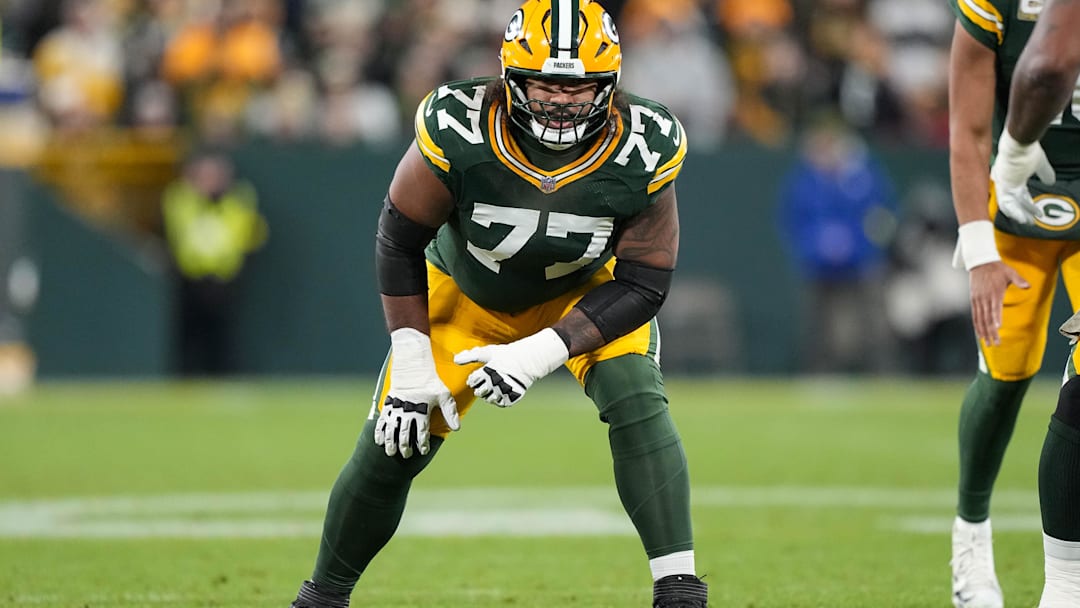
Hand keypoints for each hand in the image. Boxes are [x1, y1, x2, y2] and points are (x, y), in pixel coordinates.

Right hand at [374, 328, 459, 457]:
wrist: (413, 367)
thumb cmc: (431, 383)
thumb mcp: (444, 396)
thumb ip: (450, 412)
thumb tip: (457, 428)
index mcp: (421, 411)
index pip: (422, 432)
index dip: (422, 443)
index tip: (423, 451)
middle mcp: (407, 411)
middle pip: (405, 433)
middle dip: (405, 446)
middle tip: (406, 455)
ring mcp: (396, 408)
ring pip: (392, 429)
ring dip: (390, 442)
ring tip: (390, 452)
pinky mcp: (388, 404)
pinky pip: (382, 420)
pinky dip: (380, 431)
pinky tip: (379, 441)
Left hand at [453, 328, 568, 406]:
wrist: (528, 360)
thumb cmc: (507, 354)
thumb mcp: (488, 352)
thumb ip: (471, 356)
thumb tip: (455, 360)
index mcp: (487, 371)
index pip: (472, 381)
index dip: (473, 380)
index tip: (477, 377)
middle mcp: (495, 382)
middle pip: (479, 392)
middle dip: (479, 389)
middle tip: (487, 382)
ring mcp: (504, 390)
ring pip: (489, 399)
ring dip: (488, 395)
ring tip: (494, 387)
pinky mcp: (512, 396)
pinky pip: (500, 403)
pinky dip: (498, 399)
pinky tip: (500, 392)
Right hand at [968, 261, 1028, 346]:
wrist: (980, 262)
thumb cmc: (997, 268)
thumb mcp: (1010, 272)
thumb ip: (1019, 280)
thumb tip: (1028, 286)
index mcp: (994, 293)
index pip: (995, 308)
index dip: (996, 318)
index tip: (998, 328)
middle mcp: (984, 298)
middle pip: (987, 318)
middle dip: (991, 332)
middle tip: (995, 343)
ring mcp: (978, 300)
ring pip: (980, 319)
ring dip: (983, 332)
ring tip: (987, 343)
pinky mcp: (973, 300)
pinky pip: (975, 316)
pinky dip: (977, 325)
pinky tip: (980, 334)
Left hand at [990, 130, 1054, 224]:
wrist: (1019, 142)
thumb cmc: (1027, 150)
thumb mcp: (1039, 164)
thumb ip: (1044, 173)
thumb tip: (1051, 182)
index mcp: (1010, 177)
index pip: (1016, 194)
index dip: (1023, 204)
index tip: (1030, 210)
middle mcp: (1004, 182)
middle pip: (1011, 202)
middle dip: (1021, 212)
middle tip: (1029, 221)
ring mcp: (1003, 184)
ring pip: (1009, 205)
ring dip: (1019, 214)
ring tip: (1027, 222)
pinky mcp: (1005, 186)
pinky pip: (1009, 203)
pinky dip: (1017, 212)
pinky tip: (1024, 218)